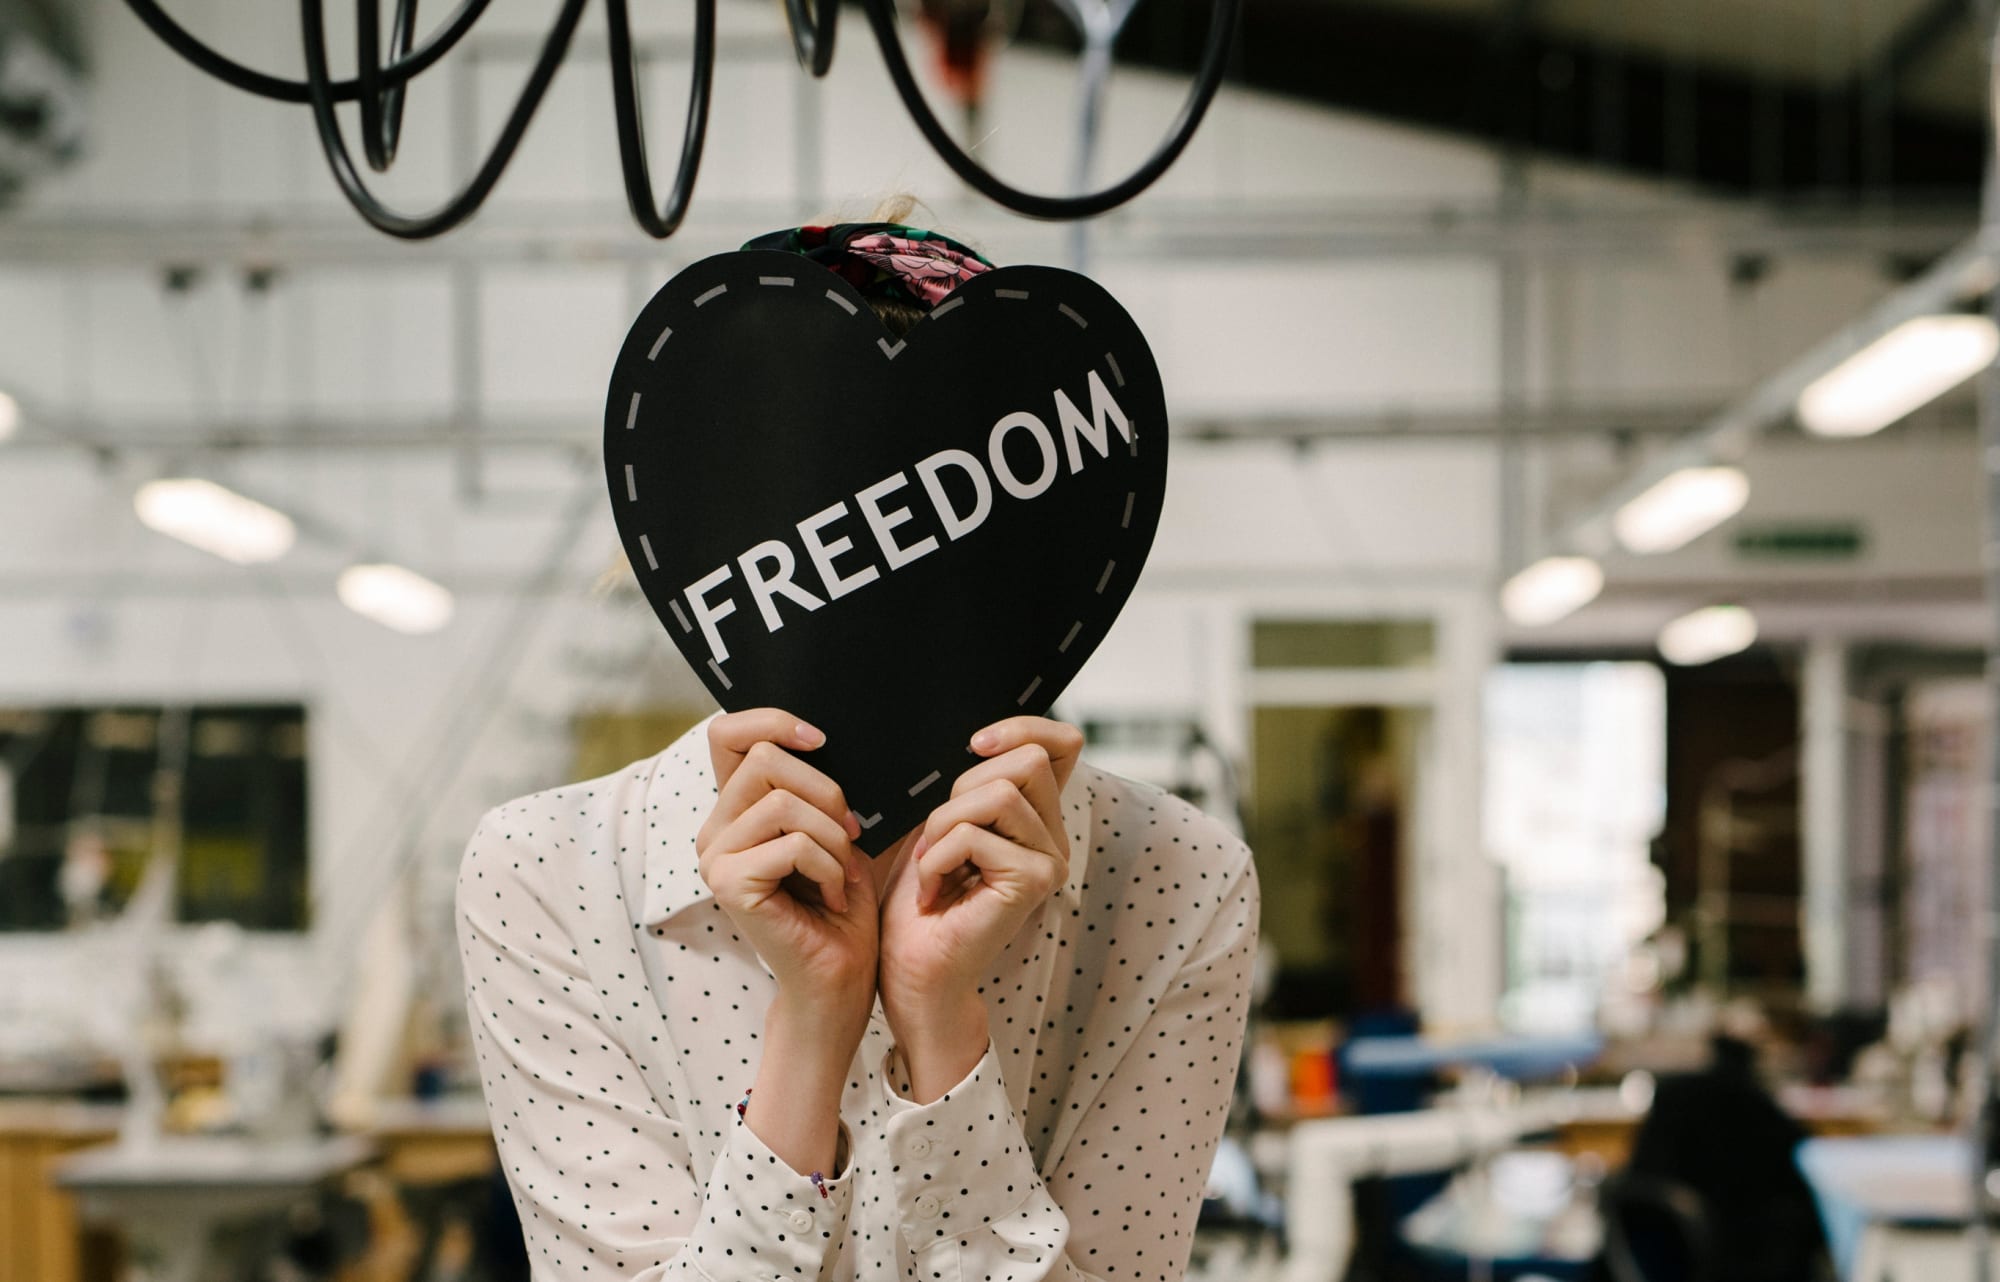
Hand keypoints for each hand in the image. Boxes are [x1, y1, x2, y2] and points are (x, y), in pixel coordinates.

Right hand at [696, 709, 877, 1020]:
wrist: (840, 974)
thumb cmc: (841, 901)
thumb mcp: (833, 827)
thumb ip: (813, 785)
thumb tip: (818, 734)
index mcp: (735, 809)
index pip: (728, 734)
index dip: (773, 720)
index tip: (821, 740)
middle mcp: (714, 829)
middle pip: (765, 760)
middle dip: (825, 791)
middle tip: (848, 834)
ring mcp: (714, 857)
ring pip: (782, 804)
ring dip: (831, 837)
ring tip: (841, 871)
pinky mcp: (727, 884)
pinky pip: (791, 845)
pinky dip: (828, 867)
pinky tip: (833, 895)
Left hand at [877, 716, 1081, 1099]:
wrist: (911, 971)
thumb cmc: (919, 901)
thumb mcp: (941, 825)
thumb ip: (971, 786)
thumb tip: (982, 739)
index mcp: (1038, 819)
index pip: (1062, 743)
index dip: (1021, 727)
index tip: (973, 747)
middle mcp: (1054, 839)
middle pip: (1027, 760)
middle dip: (961, 791)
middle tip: (936, 842)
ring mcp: (1050, 861)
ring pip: (998, 794)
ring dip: (942, 828)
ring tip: (930, 868)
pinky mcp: (1032, 882)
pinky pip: (974, 835)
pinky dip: (936, 859)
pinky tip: (931, 893)